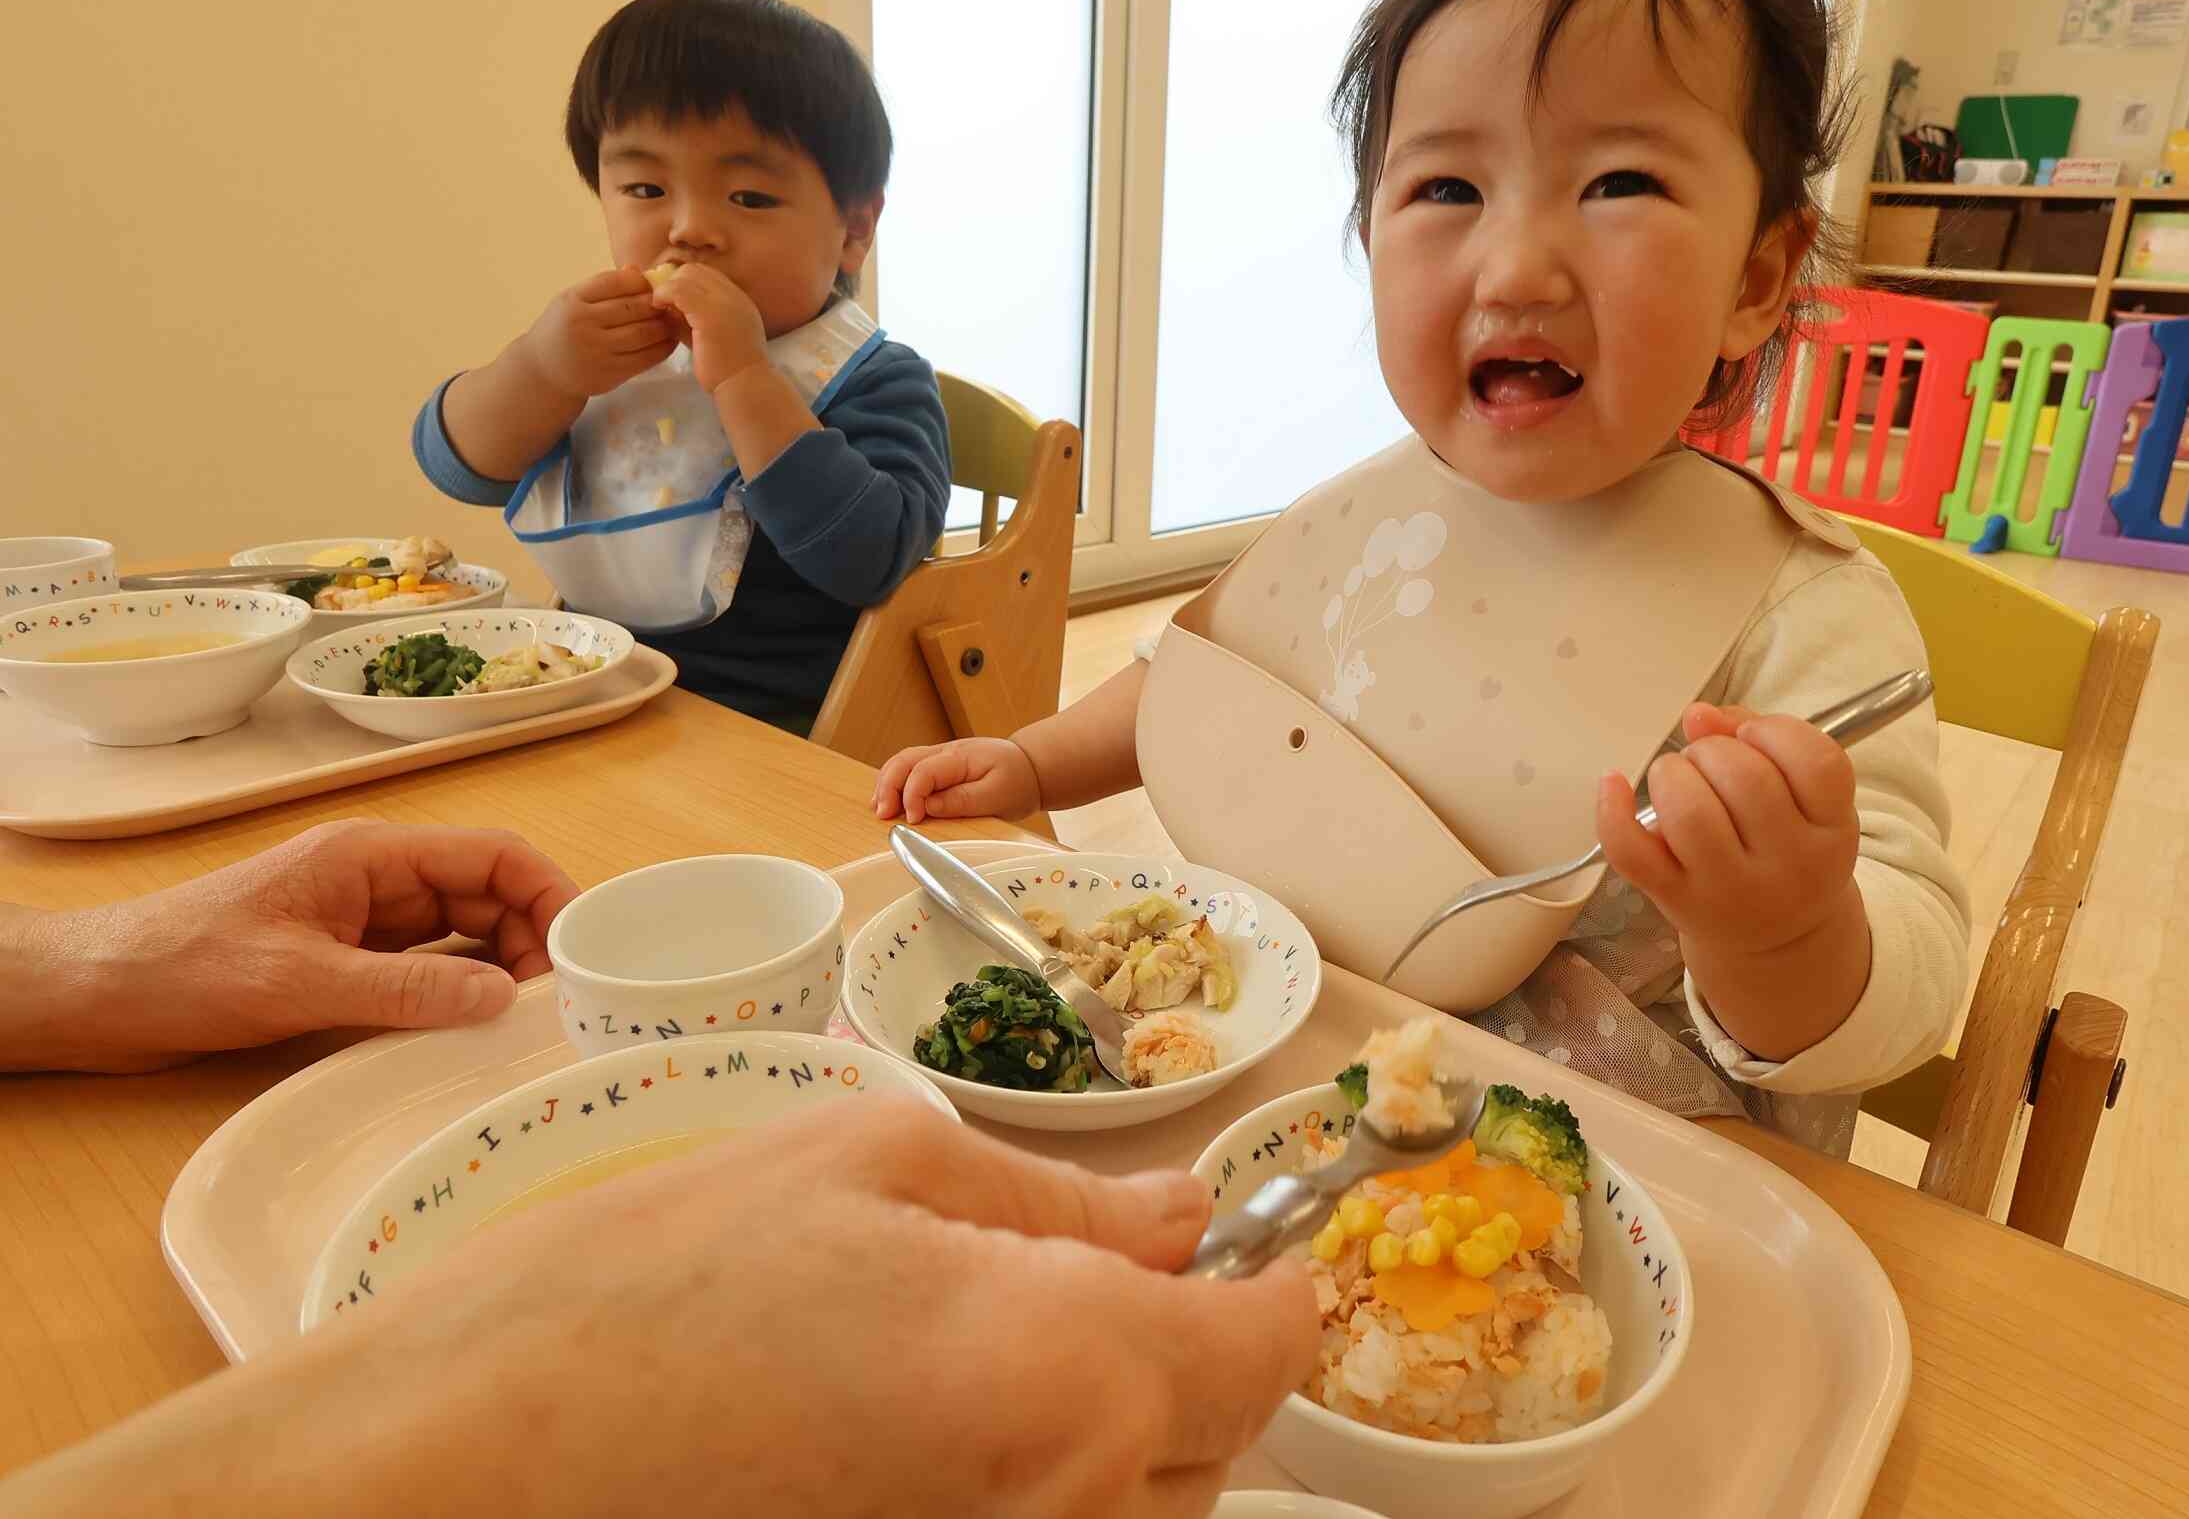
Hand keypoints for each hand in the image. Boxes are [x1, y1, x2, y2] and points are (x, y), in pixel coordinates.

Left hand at [6, 820, 576, 1072]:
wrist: (93, 996)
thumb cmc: (183, 968)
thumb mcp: (298, 981)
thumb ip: (403, 990)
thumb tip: (501, 1000)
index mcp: (372, 856)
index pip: (492, 856)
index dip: (550, 894)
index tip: (586, 951)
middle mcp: (377, 882)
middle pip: (487, 896)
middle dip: (533, 941)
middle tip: (561, 1007)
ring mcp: (361, 924)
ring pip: (461, 937)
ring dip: (498, 972)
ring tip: (528, 1026)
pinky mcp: (343, 965)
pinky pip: (424, 973)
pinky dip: (456, 997)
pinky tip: (471, 1035)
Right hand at [314, 1100, 1316, 1515]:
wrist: (456, 1472)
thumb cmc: (636, 1296)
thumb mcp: (864, 1168)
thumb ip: (1057, 1201)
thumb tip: (1180, 1219)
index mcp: (1069, 1372)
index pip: (1268, 1349)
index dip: (1269, 1287)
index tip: (1242, 1252)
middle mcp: (1062, 1515)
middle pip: (1216, 1448)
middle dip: (1184, 1361)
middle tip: (1089, 1287)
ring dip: (1113, 1443)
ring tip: (985, 1368)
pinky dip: (1030, 1496)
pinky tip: (930, 1445)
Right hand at [519, 267, 679, 402]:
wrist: (544, 371)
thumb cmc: (562, 329)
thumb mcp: (572, 301)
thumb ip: (602, 286)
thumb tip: (638, 270)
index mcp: (573, 301)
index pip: (615, 282)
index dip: (639, 281)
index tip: (652, 284)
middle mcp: (583, 324)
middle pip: (633, 307)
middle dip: (657, 303)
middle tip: (671, 302)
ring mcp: (597, 350)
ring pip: (644, 332)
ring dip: (665, 325)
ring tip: (673, 319)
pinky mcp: (611, 373)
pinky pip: (646, 357)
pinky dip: (664, 347)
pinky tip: (669, 340)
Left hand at [649, 261, 770, 392]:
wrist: (744, 385)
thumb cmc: (727, 370)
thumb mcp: (709, 337)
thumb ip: (692, 319)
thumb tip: (667, 307)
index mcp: (738, 301)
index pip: (706, 276)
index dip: (685, 283)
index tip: (672, 300)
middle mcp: (733, 295)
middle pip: (695, 270)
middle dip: (674, 281)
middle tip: (662, 301)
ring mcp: (723, 300)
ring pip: (686, 274)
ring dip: (668, 287)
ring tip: (659, 306)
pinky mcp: (708, 311)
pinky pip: (678, 289)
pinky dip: (664, 294)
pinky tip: (659, 308)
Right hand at [872, 737, 1044, 824]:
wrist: (1031, 768)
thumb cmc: (1018, 781)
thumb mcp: (998, 795)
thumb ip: (963, 801)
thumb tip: (928, 807)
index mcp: (961, 757)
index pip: (924, 771)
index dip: (912, 796)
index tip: (913, 820)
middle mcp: (946, 752)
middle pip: (904, 761)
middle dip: (888, 787)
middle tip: (882, 815)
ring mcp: (940, 757)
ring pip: (901, 762)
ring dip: (886, 784)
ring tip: (879, 810)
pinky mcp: (938, 766)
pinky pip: (908, 769)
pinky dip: (894, 784)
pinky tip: (888, 801)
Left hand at [1596, 703, 1863, 964]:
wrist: (1776, 937)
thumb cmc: (1784, 849)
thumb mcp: (1800, 798)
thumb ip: (1758, 738)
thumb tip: (1699, 715)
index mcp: (1831, 830)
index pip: (1818, 763)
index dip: (1776, 731)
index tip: (1754, 737)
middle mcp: (1790, 866)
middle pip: (1746, 777)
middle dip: (1713, 749)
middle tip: (1709, 764)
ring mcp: (1731, 889)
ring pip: (1691, 812)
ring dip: (1673, 773)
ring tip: (1676, 779)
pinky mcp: (1677, 901)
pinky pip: (1632, 853)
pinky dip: (1612, 812)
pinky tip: (1613, 783)